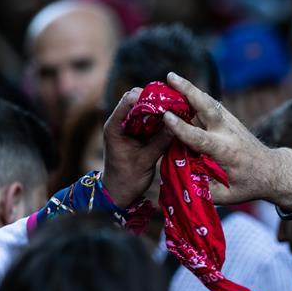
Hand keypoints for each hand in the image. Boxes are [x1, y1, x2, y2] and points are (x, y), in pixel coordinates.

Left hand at [102, 88, 171, 206]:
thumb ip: (160, 141)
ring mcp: (128, 127)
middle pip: (137, 100)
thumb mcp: (145, 160)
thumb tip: (177, 123)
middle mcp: (120, 123)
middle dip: (155, 100)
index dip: (147, 97)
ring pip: (144, 109)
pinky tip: (173, 121)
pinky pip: (149, 120)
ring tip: (177, 110)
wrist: (119, 193)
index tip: (166, 100)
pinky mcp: (137, 134)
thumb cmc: (127, 179)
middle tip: (174, 104)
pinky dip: (160, 120)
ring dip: (159, 109)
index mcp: (115, 126)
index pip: (128, 101)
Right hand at [162, 73, 291, 210]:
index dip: (182, 128)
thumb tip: (176, 185)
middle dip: (189, 91)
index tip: (166, 116)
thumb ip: (203, 190)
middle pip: (208, 107)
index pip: (200, 138)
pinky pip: (212, 105)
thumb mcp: (227, 196)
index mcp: (225, 152)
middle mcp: (228, 133)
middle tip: (170, 77)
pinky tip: (183, 89)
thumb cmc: (249, 185)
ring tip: (171, 78)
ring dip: (191, 89)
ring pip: (209, 102)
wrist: (273, 171)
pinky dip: (197, 97)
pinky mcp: (232, 120)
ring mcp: (231, 123)